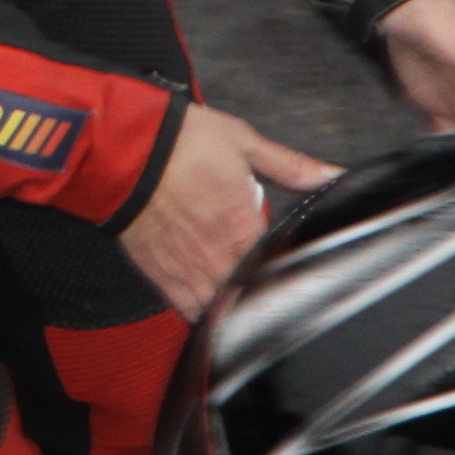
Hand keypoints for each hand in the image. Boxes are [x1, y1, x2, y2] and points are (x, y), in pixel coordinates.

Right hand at [118, 103, 341, 319]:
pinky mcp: (161, 277)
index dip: (288, 270)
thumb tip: (331, 174)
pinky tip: (212, 303)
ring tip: (242, 296)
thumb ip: (290, 165)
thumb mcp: (243, 142)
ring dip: (234, 304)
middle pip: (252, 294)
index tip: (294, 266)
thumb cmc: (178, 142)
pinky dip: (203, 312)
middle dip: (262, 290)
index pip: (280, 269)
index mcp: (244, 227)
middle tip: (268, 281)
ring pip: (223, 309)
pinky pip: (190, 311)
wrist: (122, 149)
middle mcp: (219, 257)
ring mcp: (189, 271)